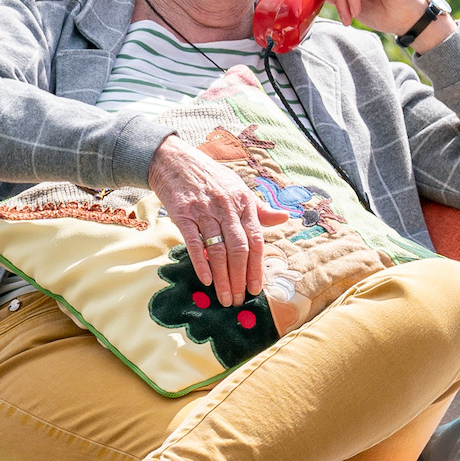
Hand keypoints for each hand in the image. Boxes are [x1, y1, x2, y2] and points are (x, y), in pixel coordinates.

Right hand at [149, 135, 271, 303]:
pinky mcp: (183, 215)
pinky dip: (202, 263)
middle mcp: (227, 208)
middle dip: (240, 278)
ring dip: (223, 278)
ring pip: (218, 250)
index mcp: (244, 203)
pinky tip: (207, 280)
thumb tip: (285, 218)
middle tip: (239, 299)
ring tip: (225, 298)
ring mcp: (205, 212)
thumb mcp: (238, 188)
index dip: (257, 267)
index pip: (256, 240)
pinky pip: (195, 243)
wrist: (174, 160)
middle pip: (239, 250)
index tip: (256, 288)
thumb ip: (259, 209)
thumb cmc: (210, 177)